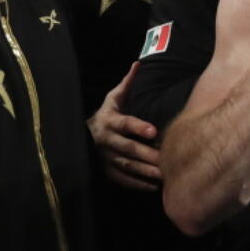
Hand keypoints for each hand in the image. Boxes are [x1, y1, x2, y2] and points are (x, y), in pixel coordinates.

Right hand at [88, 62, 161, 190]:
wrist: (84, 134)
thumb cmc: (108, 114)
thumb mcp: (114, 98)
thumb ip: (127, 84)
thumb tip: (139, 64)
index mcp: (109, 121)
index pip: (125, 124)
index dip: (138, 127)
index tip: (154, 131)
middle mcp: (105, 140)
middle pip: (126, 149)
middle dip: (145, 155)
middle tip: (164, 159)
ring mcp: (104, 157)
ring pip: (125, 166)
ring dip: (144, 172)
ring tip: (162, 175)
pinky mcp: (106, 171)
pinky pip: (122, 180)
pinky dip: (137, 184)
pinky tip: (154, 186)